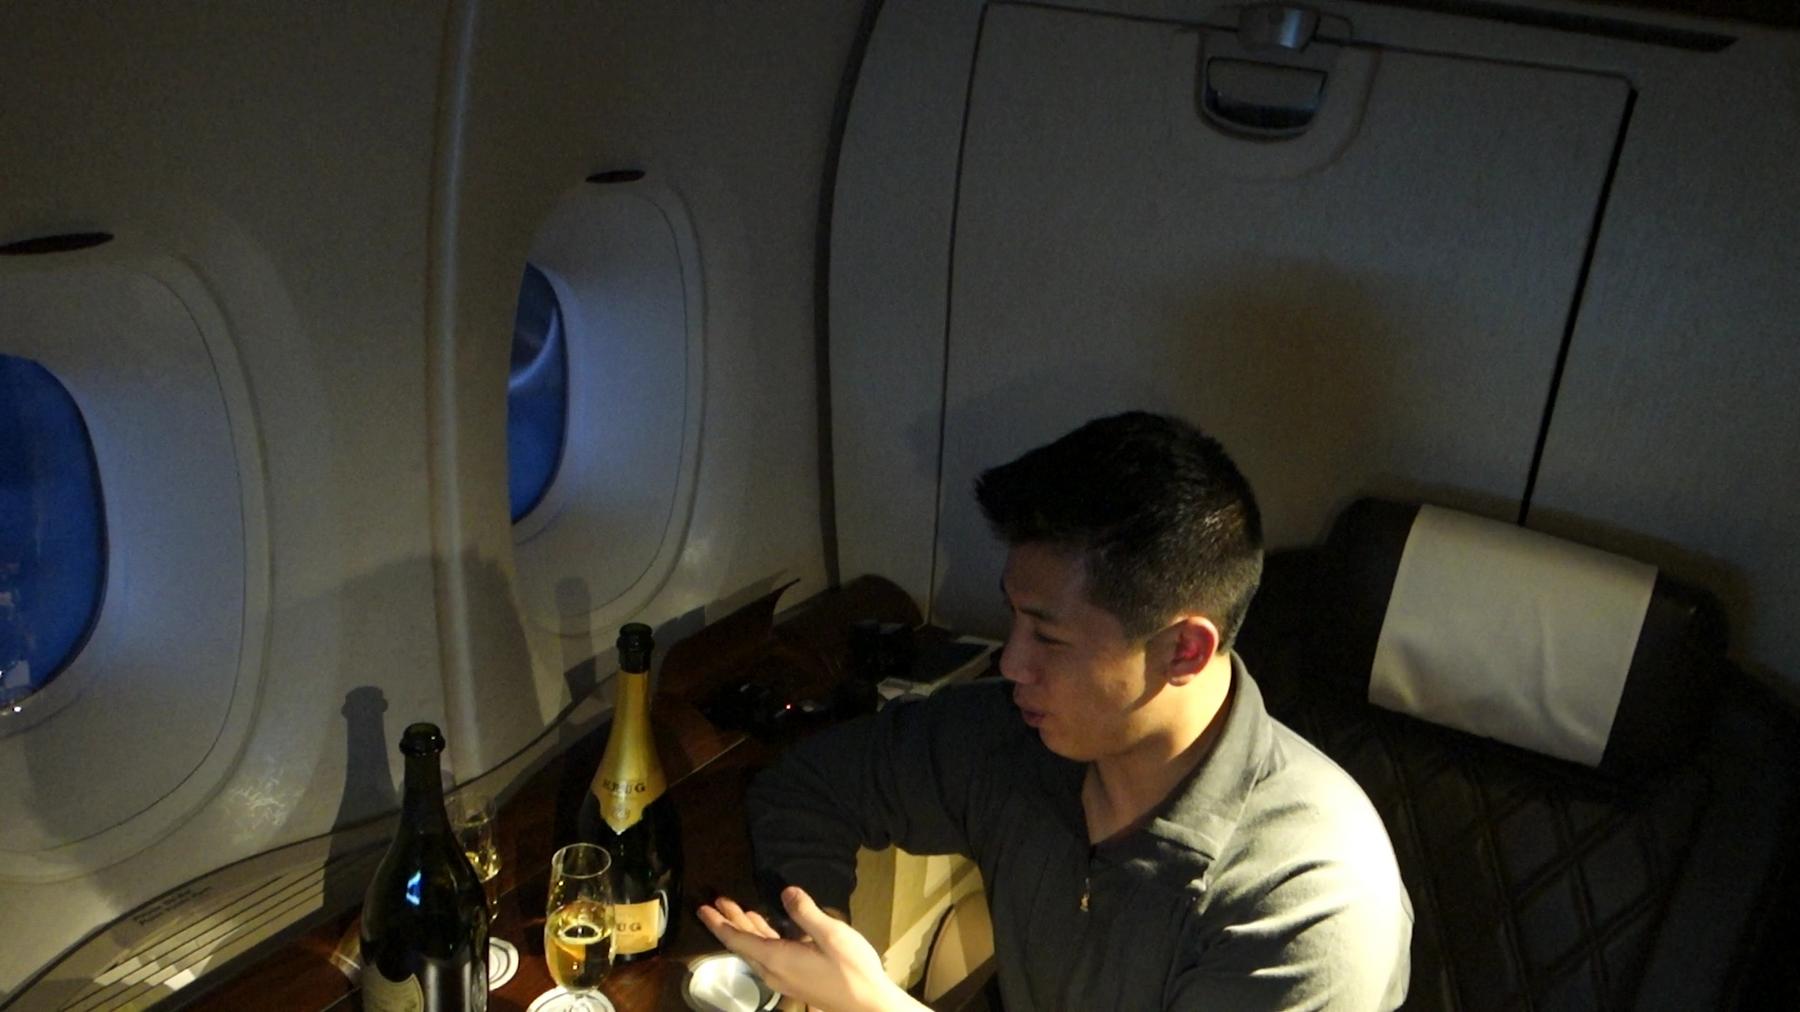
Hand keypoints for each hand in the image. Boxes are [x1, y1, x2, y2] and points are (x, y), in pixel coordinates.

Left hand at [697, 886, 928, 1011]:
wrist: (868, 1005)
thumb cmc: (852, 969)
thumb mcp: (831, 934)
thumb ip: (806, 912)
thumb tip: (786, 891)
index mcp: (777, 959)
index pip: (738, 940)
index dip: (719, 923)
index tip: (703, 908)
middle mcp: (774, 971)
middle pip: (744, 944)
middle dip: (729, 921)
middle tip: (717, 901)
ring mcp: (785, 977)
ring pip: (756, 950)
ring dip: (745, 929)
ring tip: (736, 909)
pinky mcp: (796, 979)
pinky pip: (768, 955)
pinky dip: (761, 938)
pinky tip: (766, 927)